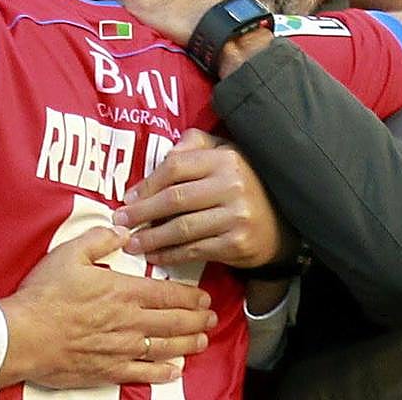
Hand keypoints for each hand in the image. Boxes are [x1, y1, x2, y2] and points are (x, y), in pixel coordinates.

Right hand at [0, 226, 215, 387]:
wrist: (23, 335)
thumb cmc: (44, 295)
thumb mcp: (69, 254)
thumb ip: (99, 239)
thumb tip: (121, 231)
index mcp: (122, 292)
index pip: (167, 293)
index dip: (189, 296)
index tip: (203, 296)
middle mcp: (129, 322)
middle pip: (173, 321)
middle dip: (196, 319)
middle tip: (210, 317)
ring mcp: (121, 349)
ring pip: (165, 347)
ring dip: (187, 344)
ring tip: (200, 340)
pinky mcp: (108, 370)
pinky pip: (143, 373)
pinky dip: (162, 372)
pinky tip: (173, 370)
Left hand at [113, 129, 288, 267]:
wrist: (281, 222)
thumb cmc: (242, 183)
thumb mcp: (223, 152)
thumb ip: (194, 145)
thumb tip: (165, 154)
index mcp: (224, 159)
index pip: (176, 167)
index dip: (147, 183)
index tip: (127, 197)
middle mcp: (231, 186)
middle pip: (175, 199)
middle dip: (143, 213)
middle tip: (120, 222)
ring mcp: (236, 217)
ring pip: (183, 229)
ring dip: (152, 238)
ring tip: (132, 244)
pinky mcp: (237, 244)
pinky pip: (196, 250)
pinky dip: (172, 256)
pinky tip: (156, 257)